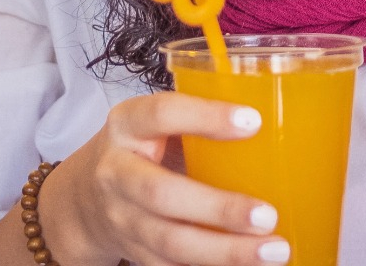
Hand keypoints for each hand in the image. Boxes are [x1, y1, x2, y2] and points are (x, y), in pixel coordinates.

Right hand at [45, 91, 291, 265]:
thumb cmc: (144, 145)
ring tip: (273, 251)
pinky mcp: (133, 253)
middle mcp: (117, 171)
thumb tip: (282, 117)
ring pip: (170, 242)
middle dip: (218, 209)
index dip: (206, 117)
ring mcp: (121, 218)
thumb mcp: (159, 121)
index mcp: (128, 123)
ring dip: (224, 252)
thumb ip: (201, 118)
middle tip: (268, 215)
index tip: (254, 122)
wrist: (83, 198)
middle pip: (163, 194)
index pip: (164, 113)